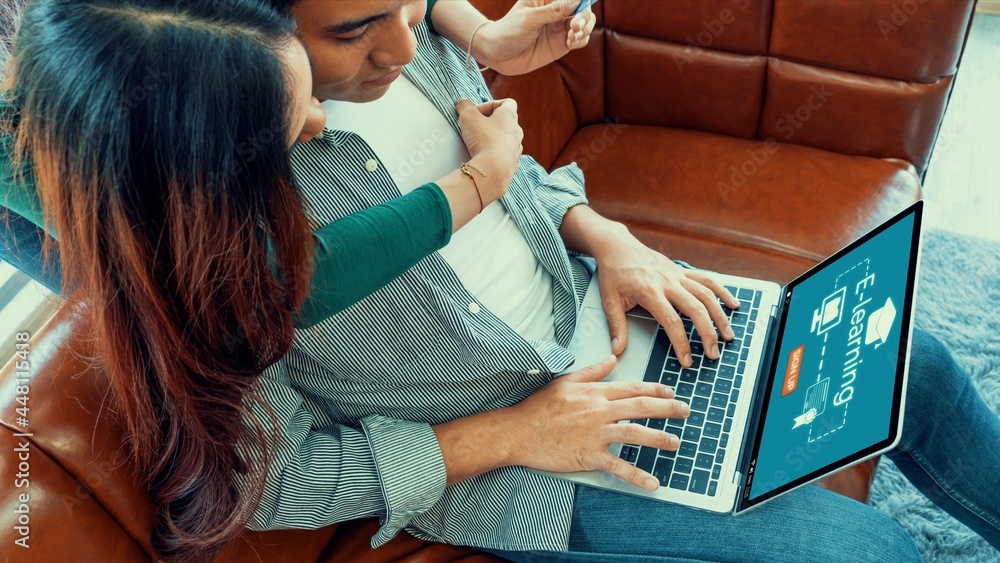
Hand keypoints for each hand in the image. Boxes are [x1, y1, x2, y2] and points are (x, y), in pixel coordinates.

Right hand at [456, 98, 523, 203]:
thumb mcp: (468, 117)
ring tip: (479, 144)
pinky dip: (495, 154)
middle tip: (475, 128)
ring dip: (493, 139)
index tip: (477, 112)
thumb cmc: (484, 140)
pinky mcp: (513, 163)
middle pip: (505, 122)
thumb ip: (465, 106)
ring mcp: (516, 148)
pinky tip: (485, 157)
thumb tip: (462, 103)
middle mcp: (517, 131)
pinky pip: (505, 155)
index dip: (490, 104)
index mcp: (509, 116)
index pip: (507, 102)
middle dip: (489, 123)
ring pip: (506, 139)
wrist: (493, 169)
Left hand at [474, 0, 597, 75]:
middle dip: (585, 18)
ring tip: (572, 36)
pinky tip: (570, 43)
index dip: (582, 2)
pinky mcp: (560, 45)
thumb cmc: (508, 31)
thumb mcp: (530, 19)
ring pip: (585, 26)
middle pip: (583, 10)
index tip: (579, 10)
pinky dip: (580, 41)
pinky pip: (579, 41)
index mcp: (548, 0)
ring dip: (585, 30)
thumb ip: (553, 11)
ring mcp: (559, 29)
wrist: (496, 54)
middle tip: (575, 27)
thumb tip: (576, 0)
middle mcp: (556, 13)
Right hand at [503, 356, 689, 490]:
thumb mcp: (565, 381)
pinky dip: (637, 475)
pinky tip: (653, 483)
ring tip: (675, 443)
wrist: (517, 431)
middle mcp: (599, 410)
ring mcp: (595, 433)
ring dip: (659, 438)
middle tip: (686, 411)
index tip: (671, 393)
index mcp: (595, 392)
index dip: (655, 390)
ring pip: (635, 433)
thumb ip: (592, 371)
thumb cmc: (538, 407)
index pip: (632, 388)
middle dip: (667, 409)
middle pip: (640, 407)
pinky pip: (618, 465)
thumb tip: (612, 359)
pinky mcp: (588, 455)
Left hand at [594, 226, 740, 366]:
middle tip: (713, 353)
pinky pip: (707, 280)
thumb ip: (616, 326)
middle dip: (707, 333)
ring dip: (720, 316)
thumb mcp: (609, 300)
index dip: (682, 343)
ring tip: (728, 335)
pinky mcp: (682, 270)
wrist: (618, 246)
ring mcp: (677, 275)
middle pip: (695, 309)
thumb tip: (618, 350)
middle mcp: (667, 282)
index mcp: (649, 292)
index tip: (687, 360)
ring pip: (706, 295)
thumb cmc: (613, 273)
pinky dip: (722, 292)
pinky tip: (733, 304)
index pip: (671, 321)